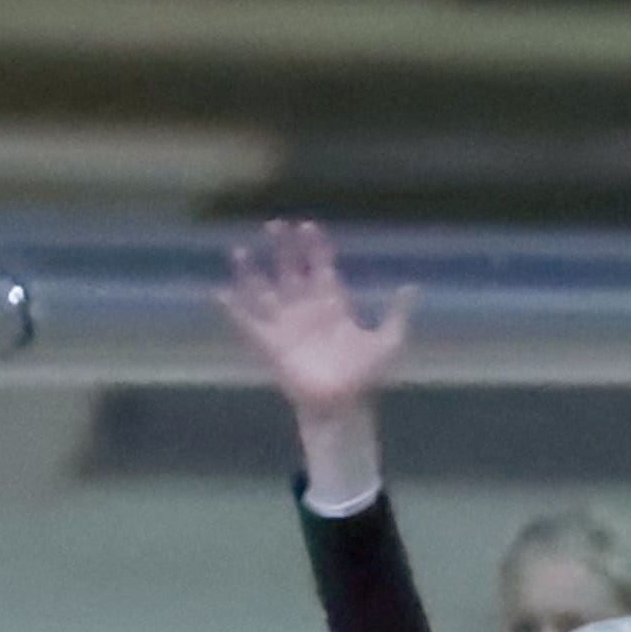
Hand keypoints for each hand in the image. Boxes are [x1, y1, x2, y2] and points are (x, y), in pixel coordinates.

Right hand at [217, 218, 412, 491]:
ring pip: (264, 291)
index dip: (314, 247)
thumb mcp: (388, 342)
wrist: (342, 406)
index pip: (320, 267)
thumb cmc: (363, 376)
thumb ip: (396, 314)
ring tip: (238, 251)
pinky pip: (247, 323)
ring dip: (251, 272)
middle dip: (283, 249)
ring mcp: (285, 326)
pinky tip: (218, 292)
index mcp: (332, 304)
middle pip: (290, 271)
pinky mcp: (270, 345)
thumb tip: (412, 286)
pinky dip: (232, 309)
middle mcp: (305, 309)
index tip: (308, 226)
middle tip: (275, 225)